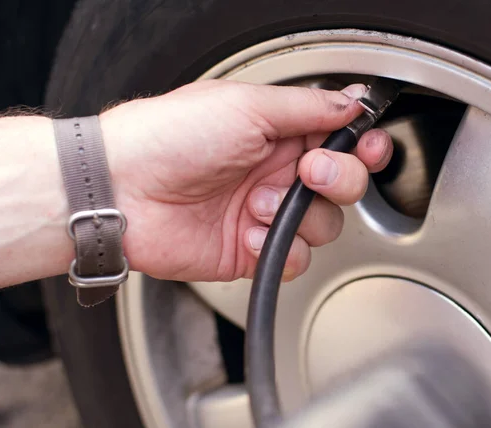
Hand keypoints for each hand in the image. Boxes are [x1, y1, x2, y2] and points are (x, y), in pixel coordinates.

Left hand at [101, 80, 392, 281]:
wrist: (123, 190)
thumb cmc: (169, 137)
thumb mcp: (244, 105)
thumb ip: (306, 107)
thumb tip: (351, 104)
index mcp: (277, 133)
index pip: (339, 141)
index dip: (362, 147)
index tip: (367, 149)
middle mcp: (275, 173)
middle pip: (343, 185)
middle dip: (337, 180)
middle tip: (309, 173)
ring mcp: (264, 213)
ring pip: (324, 226)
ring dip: (299, 216)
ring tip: (258, 204)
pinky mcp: (251, 250)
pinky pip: (294, 259)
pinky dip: (278, 250)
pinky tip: (248, 233)